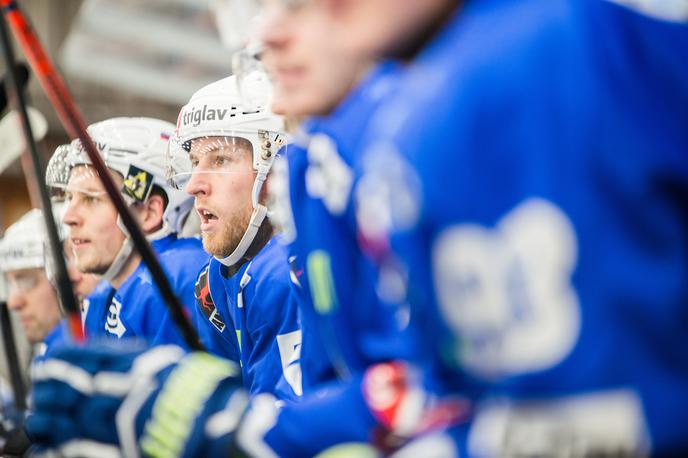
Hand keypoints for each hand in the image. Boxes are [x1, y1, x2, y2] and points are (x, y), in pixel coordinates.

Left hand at [27, 341, 246, 456]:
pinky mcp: (105, 450)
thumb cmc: (195, 389)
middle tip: (45, 392)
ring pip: (56, 419)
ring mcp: (104, 423)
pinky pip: (67, 449)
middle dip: (49, 391)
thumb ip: (130, 358)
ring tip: (45, 421)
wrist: (210, 422)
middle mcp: (109, 390)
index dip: (59, 363)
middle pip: (60, 388)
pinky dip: (55, 446)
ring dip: (47, 419)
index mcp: (124, 364)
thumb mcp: (163, 360)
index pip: (74, 358)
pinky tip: (52, 445)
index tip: (53, 364)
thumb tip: (107, 357)